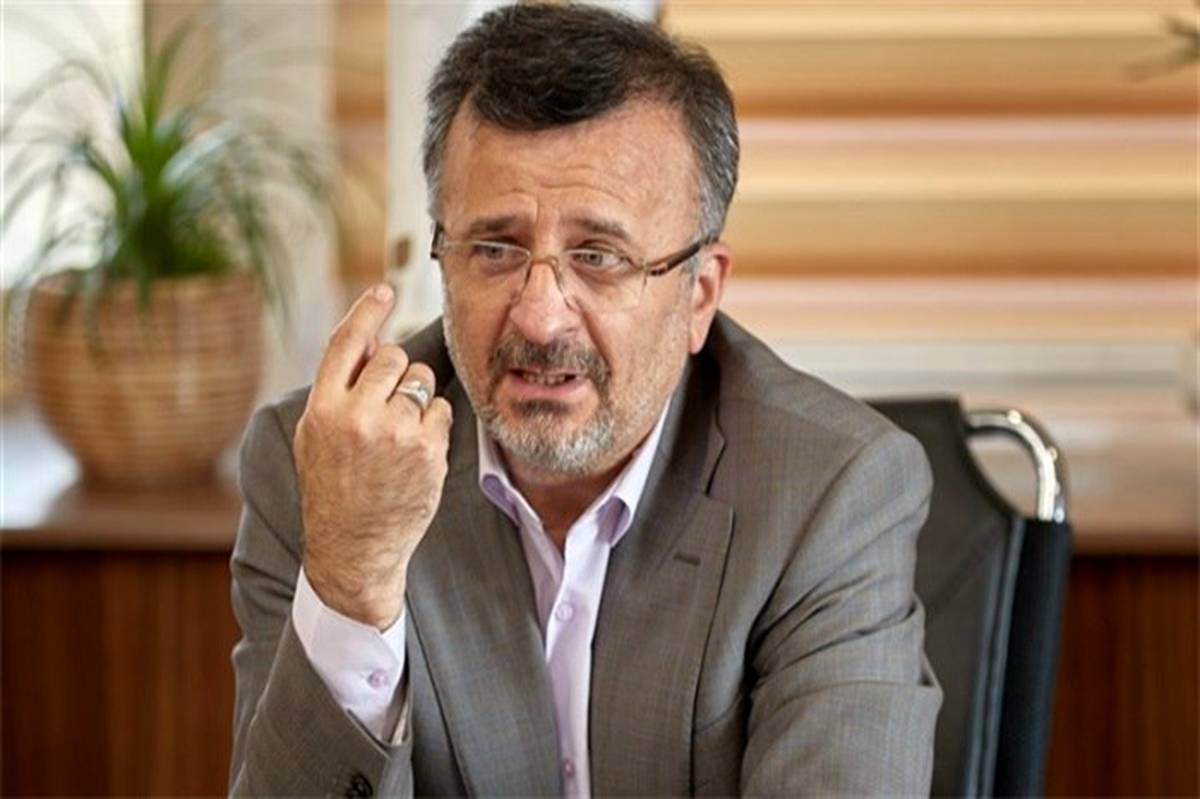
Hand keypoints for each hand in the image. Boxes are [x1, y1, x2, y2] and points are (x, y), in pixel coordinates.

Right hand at [294, 284, 452, 628]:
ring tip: (398, 432)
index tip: (384, 289)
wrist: (353, 548)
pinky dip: (434, 423)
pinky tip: (415, 450)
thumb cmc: (333, 488)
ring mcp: (395, 434)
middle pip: (394, 358)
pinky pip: (442, 410)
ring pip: (422, 381)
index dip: (367, 311)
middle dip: (396, 374)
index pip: (347, 342)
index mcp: (322, 409)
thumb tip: (372, 344)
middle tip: (387, 405)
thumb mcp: (315, 437)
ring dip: (417, 397)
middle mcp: (357, 416)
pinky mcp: (427, 451)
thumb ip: (338, 390)